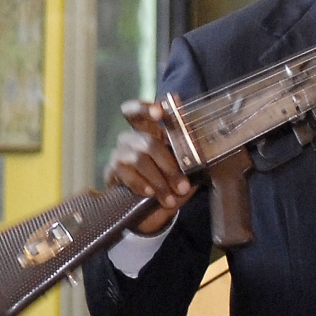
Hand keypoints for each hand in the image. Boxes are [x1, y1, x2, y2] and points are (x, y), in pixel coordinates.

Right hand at [105, 99, 195, 234]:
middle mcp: (132, 137)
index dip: (145, 109)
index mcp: (150, 130)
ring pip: (140, 159)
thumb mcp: (180, 168)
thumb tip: (204, 161)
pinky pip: (127, 175)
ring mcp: (120, 152)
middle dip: (168, 165)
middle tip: (182, 186)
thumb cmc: (167, 179)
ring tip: (170, 198)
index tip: (159, 112)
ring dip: (158, 181)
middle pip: (148, 142)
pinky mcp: (112, 170)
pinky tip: (150, 194)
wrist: (144, 206)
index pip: (140, 113)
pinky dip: (141, 185)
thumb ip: (188, 160)